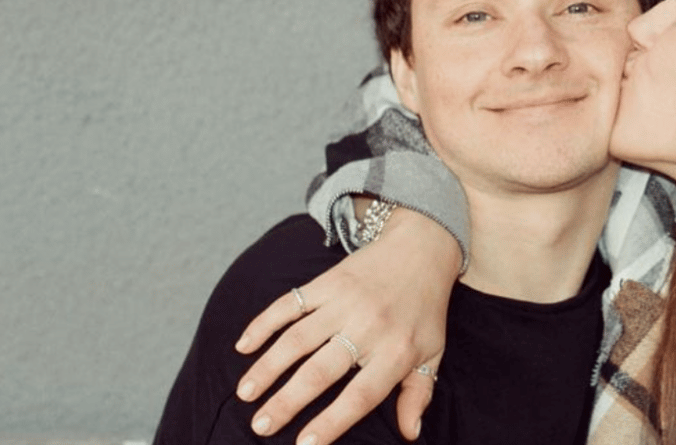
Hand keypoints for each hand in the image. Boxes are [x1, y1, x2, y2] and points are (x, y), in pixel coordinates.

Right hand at [234, 208, 462, 442]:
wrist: (422, 248)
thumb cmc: (425, 309)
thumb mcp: (432, 352)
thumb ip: (419, 393)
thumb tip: (409, 433)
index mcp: (396, 351)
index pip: (360, 395)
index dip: (332, 422)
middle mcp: (368, 327)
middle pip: (320, 371)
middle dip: (287, 401)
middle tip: (260, 426)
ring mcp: (345, 302)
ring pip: (297, 339)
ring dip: (267, 367)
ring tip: (246, 393)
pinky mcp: (328, 282)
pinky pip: (289, 304)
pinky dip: (263, 323)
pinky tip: (243, 345)